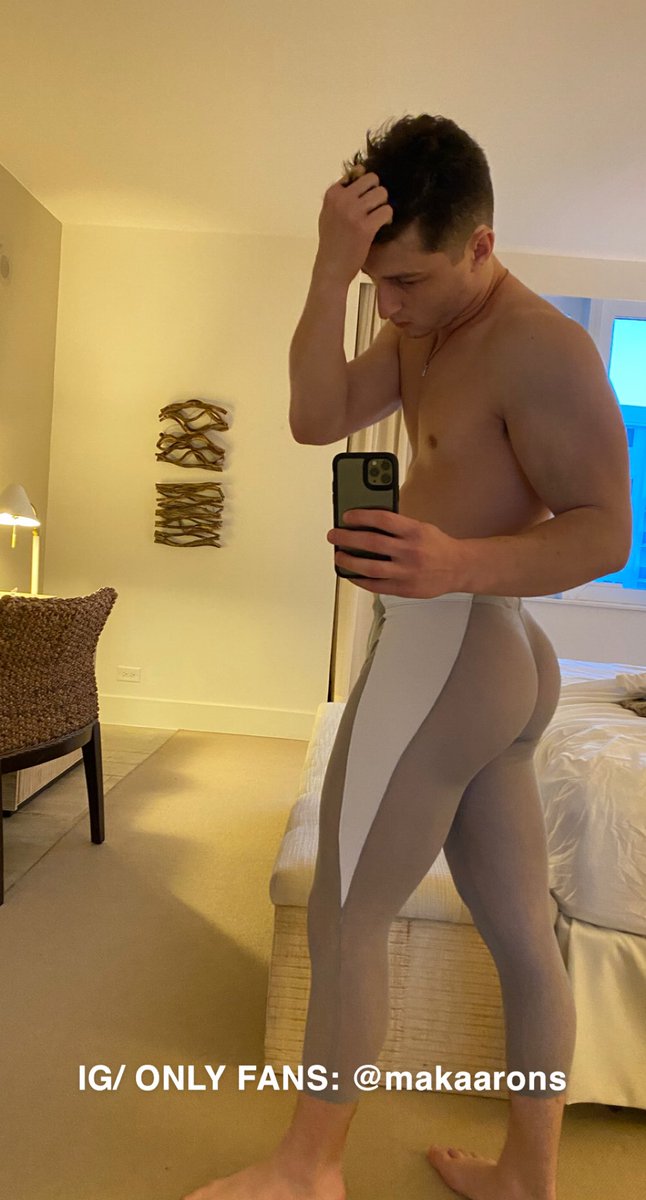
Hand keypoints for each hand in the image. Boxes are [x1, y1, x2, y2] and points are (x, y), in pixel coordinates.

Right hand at [314, 168, 392, 286]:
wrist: (331, 269)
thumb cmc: (331, 242)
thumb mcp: (328, 213)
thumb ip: (341, 194)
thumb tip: (359, 170)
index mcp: (332, 194)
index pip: (357, 173)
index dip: (366, 186)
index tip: (365, 200)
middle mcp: (342, 200)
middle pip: (373, 180)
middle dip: (377, 193)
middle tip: (375, 208)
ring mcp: (354, 212)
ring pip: (382, 194)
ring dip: (383, 206)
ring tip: (378, 218)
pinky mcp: (366, 227)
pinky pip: (387, 211)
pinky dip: (388, 218)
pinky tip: (382, 226)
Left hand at [327, 509, 465, 596]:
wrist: (458, 568)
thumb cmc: (437, 546)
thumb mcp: (421, 527)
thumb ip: (398, 526)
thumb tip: (366, 523)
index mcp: (414, 531)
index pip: (382, 520)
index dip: (361, 516)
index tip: (347, 516)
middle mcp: (410, 551)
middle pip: (371, 543)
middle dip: (347, 538)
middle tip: (334, 535)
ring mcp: (406, 572)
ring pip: (370, 567)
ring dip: (349, 561)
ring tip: (339, 556)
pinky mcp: (404, 588)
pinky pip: (376, 586)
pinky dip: (360, 580)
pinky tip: (351, 574)